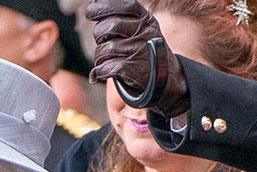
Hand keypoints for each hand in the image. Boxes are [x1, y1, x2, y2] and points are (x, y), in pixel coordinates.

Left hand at [86, 0, 189, 115]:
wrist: (165, 78)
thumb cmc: (145, 49)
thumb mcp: (141, 27)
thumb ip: (122, 16)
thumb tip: (93, 5)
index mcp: (145, 19)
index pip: (123, 6)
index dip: (103, 7)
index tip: (91, 12)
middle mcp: (144, 32)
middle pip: (108, 27)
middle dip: (99, 35)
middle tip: (103, 41)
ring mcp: (139, 50)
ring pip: (104, 49)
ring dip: (100, 57)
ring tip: (106, 60)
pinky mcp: (134, 69)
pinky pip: (106, 67)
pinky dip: (100, 71)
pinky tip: (103, 72)